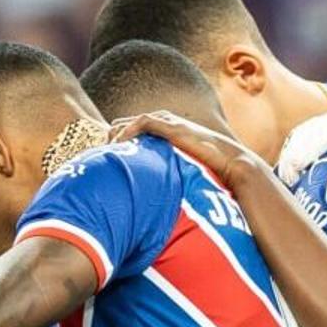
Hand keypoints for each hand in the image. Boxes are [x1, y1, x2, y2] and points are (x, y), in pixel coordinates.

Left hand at [106, 105, 256, 177]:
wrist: (229, 164)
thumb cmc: (207, 172)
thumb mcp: (176, 175)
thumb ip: (162, 179)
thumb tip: (147, 203)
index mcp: (161, 134)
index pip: (127, 132)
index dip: (112, 144)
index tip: (101, 161)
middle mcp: (162, 124)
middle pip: (123, 126)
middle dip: (109, 140)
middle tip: (97, 158)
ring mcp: (167, 123)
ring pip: (130, 123)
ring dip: (115, 137)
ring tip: (104, 153)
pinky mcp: (172, 126)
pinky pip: (143, 123)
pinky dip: (129, 131)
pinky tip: (120, 146)